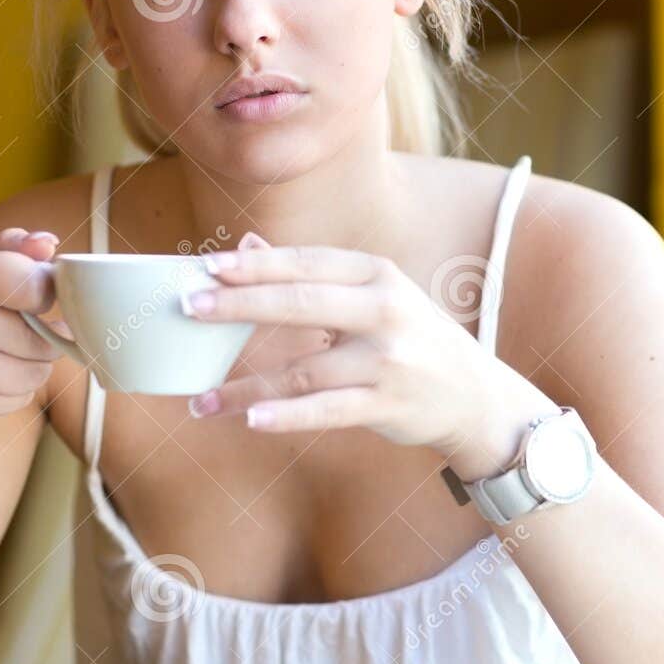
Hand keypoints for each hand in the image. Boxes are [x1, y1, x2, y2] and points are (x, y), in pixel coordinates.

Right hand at [0, 227, 63, 426]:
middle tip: (23, 336)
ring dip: (30, 370)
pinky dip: (11, 393)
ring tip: (2, 357)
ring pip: (33, 375)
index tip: (36, 301)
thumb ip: (10, 248)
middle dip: (43, 342)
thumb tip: (48, 245)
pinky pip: (15, 400)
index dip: (47, 298)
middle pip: (39, 340)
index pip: (36, 287)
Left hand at [183, 239, 527, 464]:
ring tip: (200, 399)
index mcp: (378, 275)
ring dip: (246, 386)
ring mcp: (388, 359)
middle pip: (301, 304)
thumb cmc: (413, 340)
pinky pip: (325, 410)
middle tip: (188, 307)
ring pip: (303, 369)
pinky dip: (285, 415)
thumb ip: (313, 275)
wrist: (474, 397)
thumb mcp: (375, 297)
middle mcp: (386, 311)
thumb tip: (249, 244)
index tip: (206, 267)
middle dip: (240, 305)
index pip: (306, 264)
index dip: (256, 265)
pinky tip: (248, 419)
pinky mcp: (388, 403)